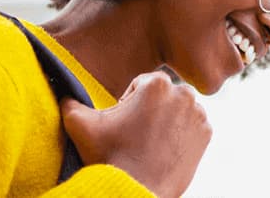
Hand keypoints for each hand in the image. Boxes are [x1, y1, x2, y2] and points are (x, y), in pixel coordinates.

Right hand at [59, 71, 212, 196]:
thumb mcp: (80, 124)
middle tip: (136, 134)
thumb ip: (69, 101)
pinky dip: (180, 135)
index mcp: (158, 83)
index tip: (124, 123)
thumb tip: (63, 91)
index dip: (128, 103)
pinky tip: (164, 149)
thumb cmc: (109, 157)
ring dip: (166, 120)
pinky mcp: (206, 135)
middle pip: (162, 96)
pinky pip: (192, 127)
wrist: (135, 191)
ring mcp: (199, 116)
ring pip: (178, 110)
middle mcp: (184, 94)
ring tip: (149, 143)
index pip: (141, 85)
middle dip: (150, 110)